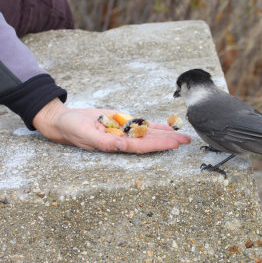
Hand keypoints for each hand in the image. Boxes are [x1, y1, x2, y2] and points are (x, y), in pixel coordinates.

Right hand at [32, 98, 190, 152]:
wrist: (67, 121)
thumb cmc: (73, 129)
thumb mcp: (84, 134)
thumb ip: (103, 142)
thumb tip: (121, 147)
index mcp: (117, 146)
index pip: (142, 147)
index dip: (158, 145)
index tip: (175, 144)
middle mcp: (124, 140)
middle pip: (150, 141)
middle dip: (169, 141)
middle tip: (187, 140)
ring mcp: (125, 132)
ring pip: (149, 133)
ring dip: (166, 134)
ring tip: (183, 135)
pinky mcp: (123, 123)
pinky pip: (142, 125)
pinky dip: (155, 126)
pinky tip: (168, 128)